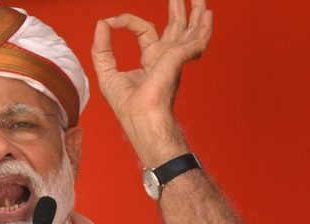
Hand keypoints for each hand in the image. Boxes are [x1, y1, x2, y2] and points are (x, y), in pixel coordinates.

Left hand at [91, 0, 211, 165]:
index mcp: (151, 60)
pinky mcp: (176, 62)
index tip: (112, 20)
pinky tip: (208, 15)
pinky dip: (203, 29)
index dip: (129, 22)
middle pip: (176, 27)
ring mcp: (175, 60)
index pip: (145, 31)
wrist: (144, 125)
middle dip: (179, 10)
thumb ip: (102, 49)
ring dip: (196, 13)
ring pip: (190, 30)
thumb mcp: (107, 75)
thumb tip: (102, 24)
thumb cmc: (131, 111)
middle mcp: (166, 58)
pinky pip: (194, 41)